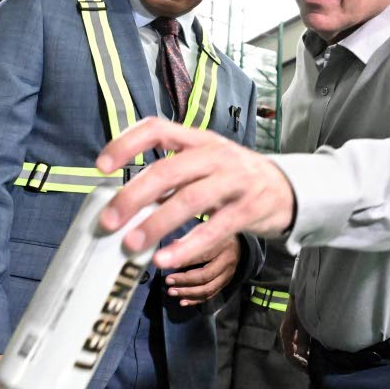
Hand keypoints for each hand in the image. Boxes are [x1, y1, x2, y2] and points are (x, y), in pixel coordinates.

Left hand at [95, 118, 294, 269]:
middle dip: (133, 196)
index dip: (126, 144)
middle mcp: (216, 155)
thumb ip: (171, 175)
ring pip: (189, 200)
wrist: (288, 189)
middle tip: (108, 221)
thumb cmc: (234, 178)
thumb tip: (124, 201)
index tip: (101, 166)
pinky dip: (187, 246)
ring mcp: (235, 180)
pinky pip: (214, 229)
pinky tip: (165, 259)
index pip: (157, 129)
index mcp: (198, 140)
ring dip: (156, 224)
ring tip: (131, 245)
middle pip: (168, 170)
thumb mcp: (205, 164)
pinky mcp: (249, 208)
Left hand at [165, 237, 240, 306]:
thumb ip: (186, 241)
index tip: (166, 265)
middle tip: (168, 282)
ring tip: (172, 292)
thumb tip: (167, 252)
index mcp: (220, 244)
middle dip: (184, 281)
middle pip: (205, 276)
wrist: (232, 238)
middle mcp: (227, 260)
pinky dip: (196, 299)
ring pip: (208, 288)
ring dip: (188, 293)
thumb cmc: (212, 234)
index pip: (201, 255)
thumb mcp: (199, 231)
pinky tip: (183, 301)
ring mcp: (229, 273)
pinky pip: (211, 294)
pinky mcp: (227, 281)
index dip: (183, 262)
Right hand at [279, 305, 309, 370]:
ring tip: (314, 360)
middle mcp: (286, 335)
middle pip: (292, 353)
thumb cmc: (302, 307)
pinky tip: (313, 350)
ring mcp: (291, 331)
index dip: (299, 364)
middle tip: (312, 368)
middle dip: (301, 361)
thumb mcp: (304, 325)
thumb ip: (303, 340)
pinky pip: (299, 342)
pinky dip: (305, 348)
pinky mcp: (296, 328)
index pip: (290, 356)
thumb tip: (303, 355)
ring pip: (296, 348)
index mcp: (286, 335)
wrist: (301, 292)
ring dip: (304, 355)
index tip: (309, 370)